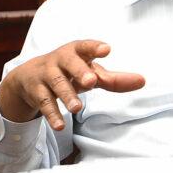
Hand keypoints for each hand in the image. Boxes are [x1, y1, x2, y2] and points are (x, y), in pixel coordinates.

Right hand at [0, 40, 144, 129]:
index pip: (85, 46)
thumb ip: (113, 79)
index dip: (95, 47)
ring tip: (77, 108)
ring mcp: (46, 74)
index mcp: (76, 51)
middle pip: (69, 63)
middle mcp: (60, 60)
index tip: (106, 49)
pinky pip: (44, 103)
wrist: (29, 77)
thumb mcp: (90, 73)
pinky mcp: (36, 91)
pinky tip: (60, 126)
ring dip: (67, 95)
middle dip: (80, 71)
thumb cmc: (69, 72)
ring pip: (57, 84)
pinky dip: (52, 114)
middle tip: (92, 81)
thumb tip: (142, 81)